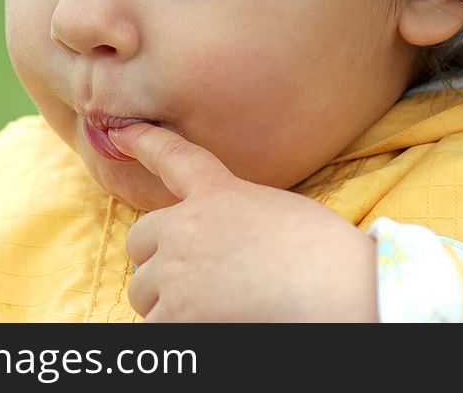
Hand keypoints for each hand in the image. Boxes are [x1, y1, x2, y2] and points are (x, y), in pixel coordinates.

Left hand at [108, 122, 378, 321]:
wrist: (342, 292)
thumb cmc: (328, 259)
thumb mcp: (279, 214)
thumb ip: (235, 218)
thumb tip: (216, 250)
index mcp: (220, 193)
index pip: (175, 158)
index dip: (145, 141)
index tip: (120, 131)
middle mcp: (188, 226)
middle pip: (140, 241)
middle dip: (157, 260)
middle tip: (193, 280)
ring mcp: (177, 270)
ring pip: (144, 292)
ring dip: (167, 302)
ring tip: (216, 307)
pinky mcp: (177, 314)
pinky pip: (157, 327)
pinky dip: (179, 332)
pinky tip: (215, 326)